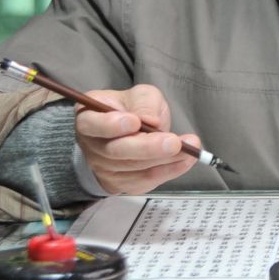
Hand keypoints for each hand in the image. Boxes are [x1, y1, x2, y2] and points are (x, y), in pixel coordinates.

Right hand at [74, 84, 203, 195]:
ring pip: (134, 169)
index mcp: (88, 117)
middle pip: (116, 152)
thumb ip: (144, 103)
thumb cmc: (132, 109)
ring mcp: (103, 169)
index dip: (112, 125)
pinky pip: (144, 181)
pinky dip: (168, 171)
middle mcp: (91, 146)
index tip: (135, 122)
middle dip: (147, 148)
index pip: (92, 124)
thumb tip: (151, 121)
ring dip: (165, 160)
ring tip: (190, 148)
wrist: (130, 133)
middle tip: (173, 142)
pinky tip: (186, 160)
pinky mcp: (120, 184)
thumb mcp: (140, 95)